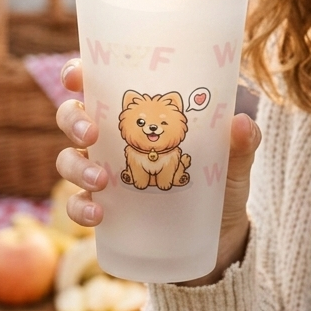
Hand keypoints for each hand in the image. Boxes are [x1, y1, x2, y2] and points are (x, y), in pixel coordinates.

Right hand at [56, 61, 260, 283]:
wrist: (219, 236)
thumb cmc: (220, 184)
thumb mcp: (233, 162)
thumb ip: (240, 143)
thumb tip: (242, 123)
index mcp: (137, 114)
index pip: (97, 84)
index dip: (77, 73)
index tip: (76, 76)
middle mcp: (112, 139)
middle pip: (72, 117)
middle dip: (73, 120)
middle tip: (91, 134)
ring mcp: (103, 173)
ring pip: (68, 160)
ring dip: (76, 167)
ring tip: (101, 181)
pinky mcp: (105, 209)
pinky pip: (77, 205)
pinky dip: (80, 208)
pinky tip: (98, 214)